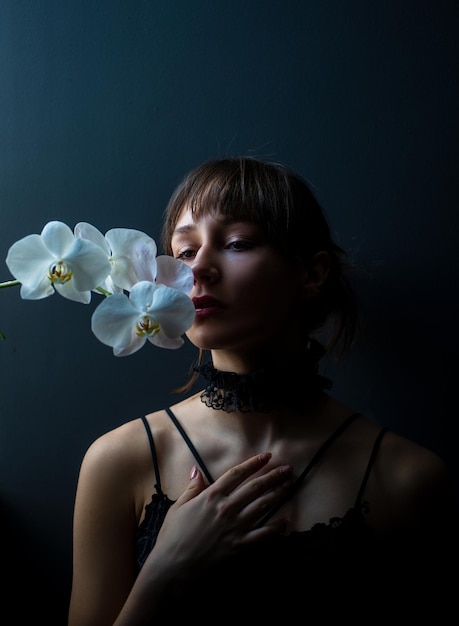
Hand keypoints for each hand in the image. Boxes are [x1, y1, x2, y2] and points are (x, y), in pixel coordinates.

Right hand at [148, 453, 291, 574]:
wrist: (172, 569)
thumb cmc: (172, 538)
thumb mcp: (178, 508)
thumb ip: (191, 488)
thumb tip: (197, 470)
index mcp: (211, 496)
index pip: (237, 474)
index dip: (253, 463)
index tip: (266, 456)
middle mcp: (226, 508)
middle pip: (255, 487)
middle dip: (273, 476)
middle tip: (288, 469)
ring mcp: (235, 527)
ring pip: (262, 506)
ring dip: (278, 495)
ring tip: (289, 486)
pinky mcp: (240, 547)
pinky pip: (263, 534)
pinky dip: (275, 527)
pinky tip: (285, 521)